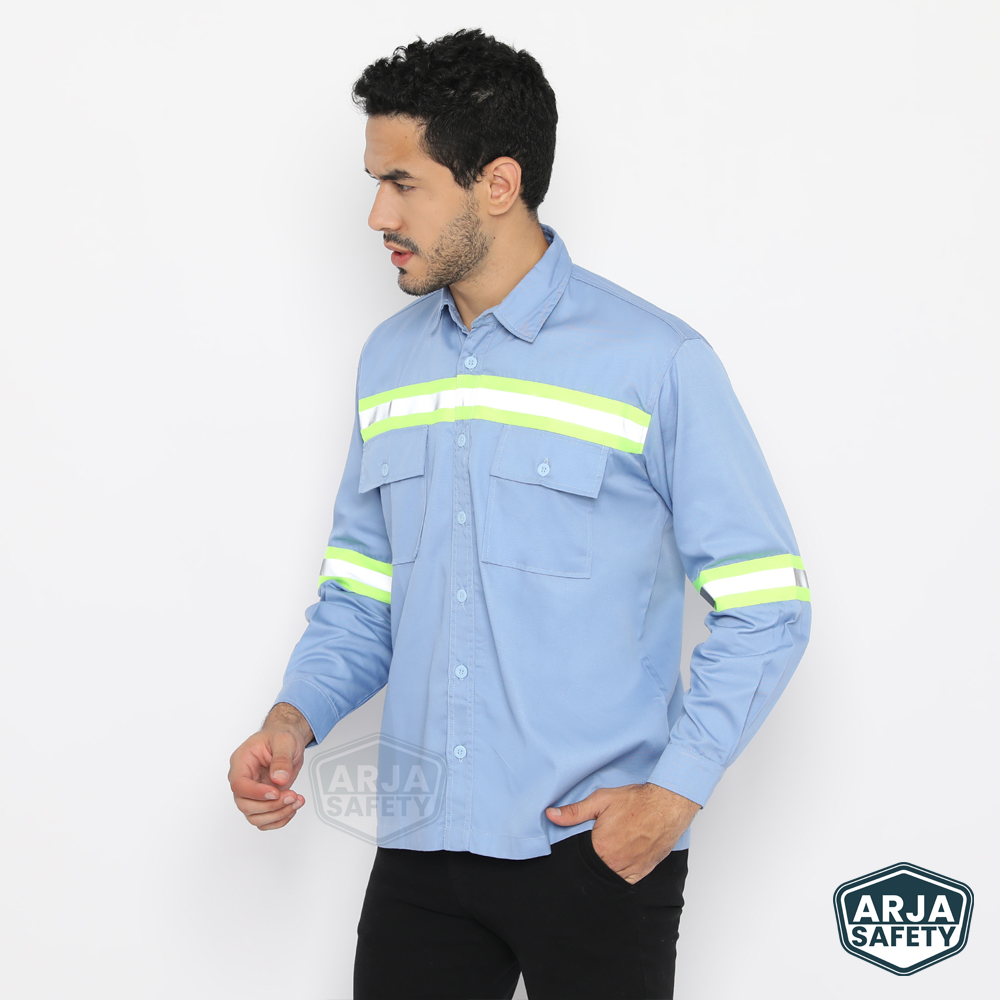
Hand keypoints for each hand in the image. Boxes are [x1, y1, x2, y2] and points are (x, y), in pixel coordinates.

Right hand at [228, 703, 312, 830]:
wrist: (288, 738)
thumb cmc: (281, 735)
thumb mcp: (284, 740)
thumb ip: (282, 759)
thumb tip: (279, 778)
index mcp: (241, 761)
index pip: (240, 785)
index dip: (256, 793)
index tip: (275, 792)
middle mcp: (244, 778)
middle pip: (245, 805)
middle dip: (270, 805)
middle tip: (291, 796)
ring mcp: (253, 791)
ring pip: (255, 816)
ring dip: (277, 814)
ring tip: (295, 801)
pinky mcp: (263, 800)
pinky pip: (264, 819)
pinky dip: (279, 819)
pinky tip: (292, 809)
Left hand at [546, 783, 700, 882]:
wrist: (667, 805)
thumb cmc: (636, 801)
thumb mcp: (601, 800)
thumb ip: (574, 811)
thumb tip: (551, 815)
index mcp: (601, 847)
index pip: (580, 860)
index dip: (576, 854)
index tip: (576, 849)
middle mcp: (616, 862)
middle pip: (594, 871)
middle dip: (590, 863)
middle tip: (592, 852)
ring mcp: (631, 869)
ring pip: (610, 878)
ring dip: (604, 870)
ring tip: (604, 857)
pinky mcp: (644, 871)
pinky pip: (626, 881)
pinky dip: (619, 876)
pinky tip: (616, 865)